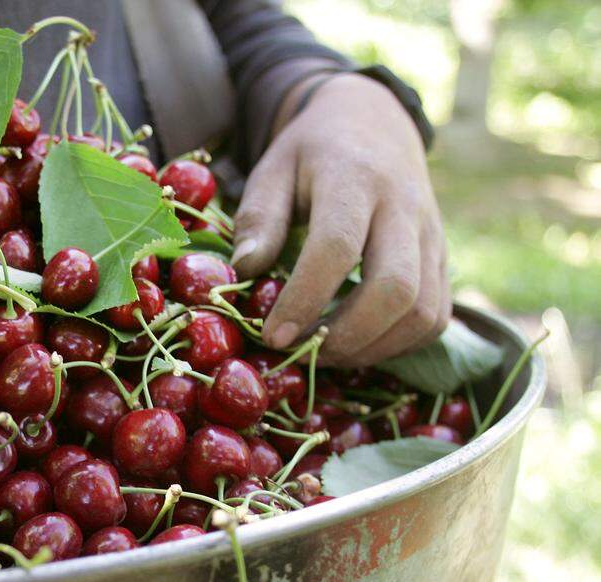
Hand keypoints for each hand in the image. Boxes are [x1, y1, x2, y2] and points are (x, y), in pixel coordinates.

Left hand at [230, 73, 449, 365]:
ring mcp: (432, 235)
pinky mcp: (443, 259)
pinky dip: (398, 345)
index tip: (272, 335)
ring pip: (423, 311)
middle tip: (302, 352)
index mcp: (354, 178)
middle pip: (396, 288)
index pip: (337, 247)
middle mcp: (404, 207)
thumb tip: (245, 270)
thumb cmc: (311, 154)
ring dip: (373, 348)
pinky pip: (436, 317)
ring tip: (324, 353)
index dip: (305, 299)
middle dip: (347, 336)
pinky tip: (356, 345)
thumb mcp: (272, 170)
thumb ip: (258, 218)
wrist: (372, 122)